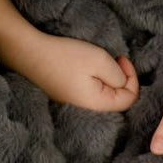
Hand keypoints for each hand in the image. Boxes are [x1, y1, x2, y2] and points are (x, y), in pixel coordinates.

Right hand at [18, 33, 139, 112]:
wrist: (30, 54)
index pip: (129, 100)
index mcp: (96, 103)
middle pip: (117, 100)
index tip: (122, 59)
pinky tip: (87, 66)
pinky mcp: (67, 95)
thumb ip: (118, 75)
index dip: (132, 78)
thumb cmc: (65, 56)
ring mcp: (75, 103)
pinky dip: (96, 79)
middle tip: (115, 58)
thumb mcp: (99, 60)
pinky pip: (91, 92)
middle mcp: (86, 109)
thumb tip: (122, 82)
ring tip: (100, 61)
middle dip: (121, 78)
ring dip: (108, 77)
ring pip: (104, 95)